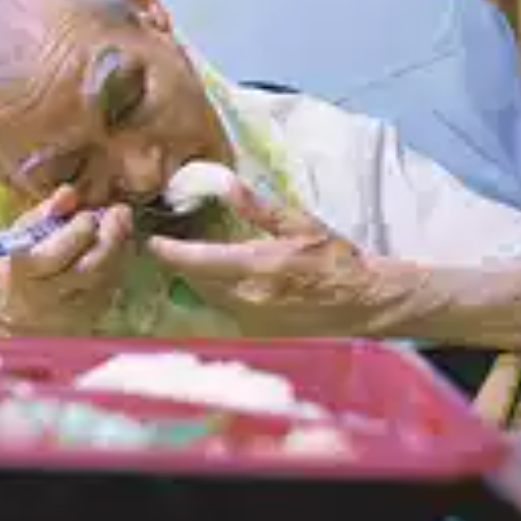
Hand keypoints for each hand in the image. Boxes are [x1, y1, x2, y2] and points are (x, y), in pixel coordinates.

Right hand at [0, 185, 132, 335]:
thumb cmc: (18, 267)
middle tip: (121, 211)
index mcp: (22, 271)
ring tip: (123, 225)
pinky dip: (120, 266)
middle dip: (109, 237)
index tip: (87, 214)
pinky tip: (121, 248)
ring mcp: (69, 312)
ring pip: (104, 280)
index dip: (77, 231)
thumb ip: (45, 213)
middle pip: (87, 269)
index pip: (55, 253)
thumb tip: (69, 193)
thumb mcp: (20, 235)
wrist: (14, 318)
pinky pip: (110, 290)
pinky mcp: (87, 319)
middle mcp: (45, 296)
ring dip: (120, 249)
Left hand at [147, 180, 373, 336]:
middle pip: (195, 281)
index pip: (196, 261)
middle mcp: (247, 299)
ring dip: (200, 281)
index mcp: (256, 267)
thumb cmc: (335, 260)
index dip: (169, 252)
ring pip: (208, 299)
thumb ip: (258, 208)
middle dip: (183, 264)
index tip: (153, 242)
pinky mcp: (257, 336)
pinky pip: (225, 313)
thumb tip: (225, 184)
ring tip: (199, 262)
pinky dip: (219, 297)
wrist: (366, 304)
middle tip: (175, 246)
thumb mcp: (300, 224)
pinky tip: (229, 285)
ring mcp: (250, 322)